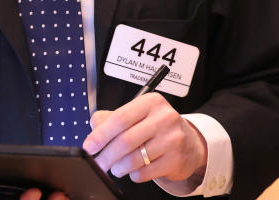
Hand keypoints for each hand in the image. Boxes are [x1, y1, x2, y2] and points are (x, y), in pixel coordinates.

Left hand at [83, 93, 206, 183]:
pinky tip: (133, 170)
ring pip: (134, 159)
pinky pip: (144, 172)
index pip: (120, 118)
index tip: (89, 146)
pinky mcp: (175, 159)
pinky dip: (133, 175)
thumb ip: (113, 117)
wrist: (189, 143)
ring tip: (116, 167)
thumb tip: (94, 126)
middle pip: (125, 140)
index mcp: (150, 102)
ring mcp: (172, 139)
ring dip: (119, 167)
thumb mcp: (137, 115)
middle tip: (97, 163)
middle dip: (106, 156)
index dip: (101, 134)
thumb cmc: (157, 128)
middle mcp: (164, 118)